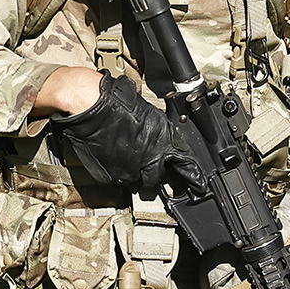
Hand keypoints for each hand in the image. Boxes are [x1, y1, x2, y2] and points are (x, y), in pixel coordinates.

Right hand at [53, 73, 203, 195]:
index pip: (186, 164)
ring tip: (120, 151)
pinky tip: (109, 153)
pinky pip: (116, 178)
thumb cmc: (117, 102)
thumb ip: (160, 132)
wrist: (91, 105)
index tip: (198, 186)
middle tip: (141, 159)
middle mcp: (150, 158)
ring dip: (130, 169)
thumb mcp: (150, 114)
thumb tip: (163, 137)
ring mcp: (130, 169)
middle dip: (151, 171)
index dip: (192, 176)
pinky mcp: (112, 175)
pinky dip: (114, 169)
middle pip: (156, 177)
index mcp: (163, 141)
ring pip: (134, 178)